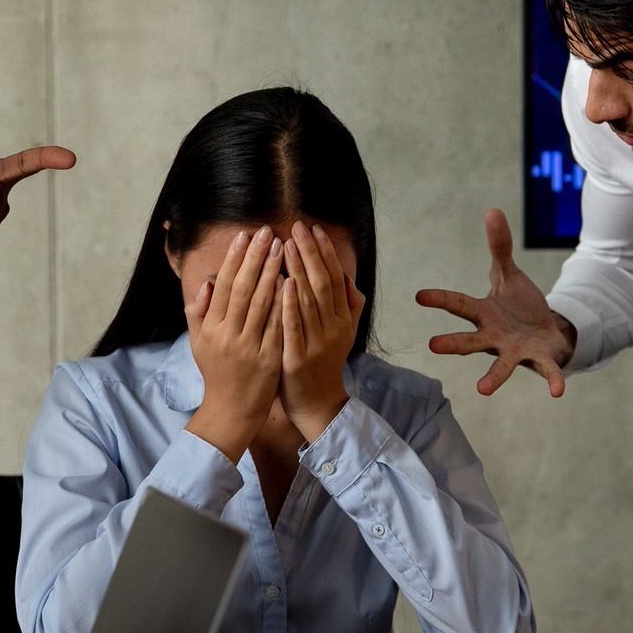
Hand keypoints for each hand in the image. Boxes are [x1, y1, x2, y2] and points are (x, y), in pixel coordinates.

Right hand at [183, 227, 285, 459]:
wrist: (232, 409)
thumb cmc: (216, 371)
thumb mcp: (198, 342)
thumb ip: (198, 312)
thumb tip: (206, 283)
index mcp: (210, 328)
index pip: (224, 286)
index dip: (234, 259)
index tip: (244, 236)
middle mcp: (227, 335)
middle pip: (243, 289)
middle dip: (256, 258)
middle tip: (268, 233)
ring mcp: (249, 347)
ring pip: (261, 304)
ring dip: (272, 273)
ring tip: (282, 248)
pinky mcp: (269, 358)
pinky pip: (277, 326)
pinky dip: (284, 303)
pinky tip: (291, 281)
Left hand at [280, 223, 360, 442]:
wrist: (319, 405)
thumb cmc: (324, 365)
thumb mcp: (343, 334)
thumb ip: (348, 306)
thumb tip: (348, 278)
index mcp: (342, 319)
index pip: (334, 277)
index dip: (324, 251)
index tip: (313, 228)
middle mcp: (333, 327)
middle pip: (322, 282)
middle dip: (308, 252)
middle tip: (296, 226)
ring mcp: (317, 343)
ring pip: (308, 300)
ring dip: (298, 270)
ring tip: (285, 245)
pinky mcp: (298, 358)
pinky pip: (294, 327)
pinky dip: (289, 304)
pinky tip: (283, 283)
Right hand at [417, 209, 574, 397]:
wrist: (545, 333)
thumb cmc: (519, 306)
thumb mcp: (508, 274)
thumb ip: (500, 247)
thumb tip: (493, 211)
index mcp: (484, 314)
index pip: (458, 304)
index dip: (440, 299)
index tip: (419, 296)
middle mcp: (494, 336)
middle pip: (471, 341)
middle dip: (453, 343)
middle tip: (433, 346)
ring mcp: (514, 351)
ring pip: (501, 364)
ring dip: (494, 377)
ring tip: (483, 389)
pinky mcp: (538, 360)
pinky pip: (545, 371)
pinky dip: (552, 381)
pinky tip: (557, 393)